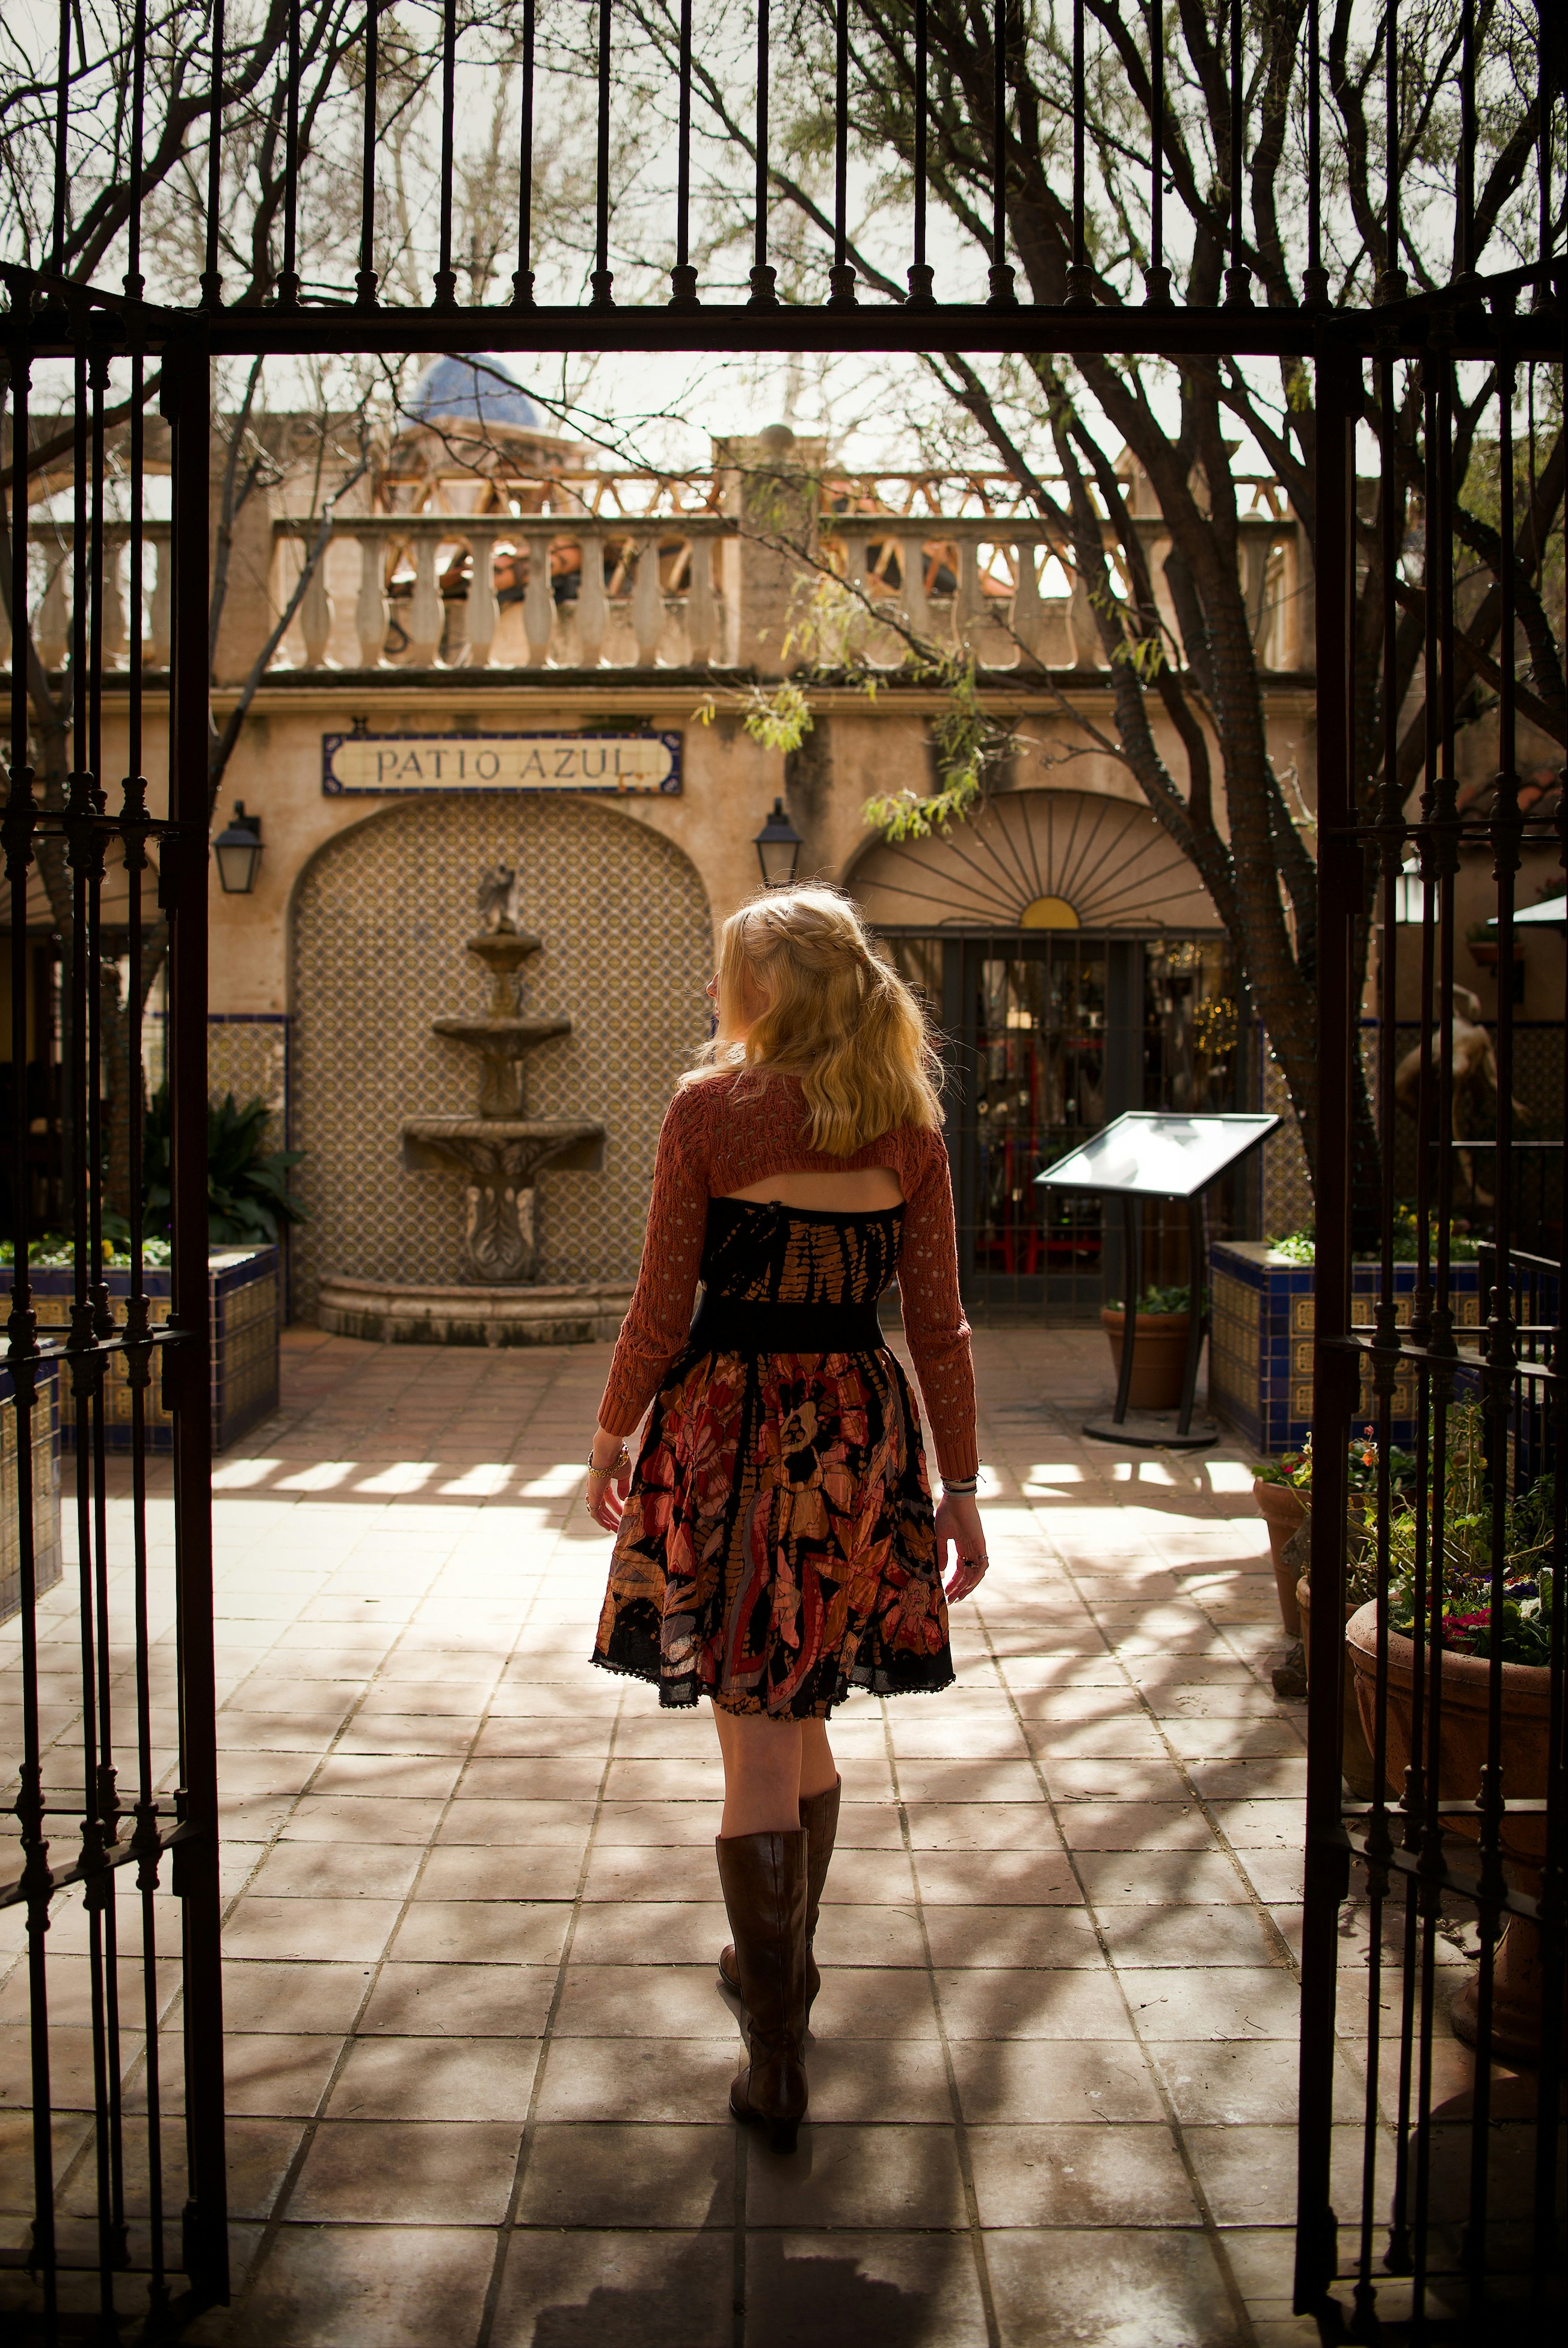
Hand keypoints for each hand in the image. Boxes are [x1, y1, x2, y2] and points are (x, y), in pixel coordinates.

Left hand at [586, 1429, 632, 1531]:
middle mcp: (596, 1487)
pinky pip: (595, 1513)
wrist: (609, 1452)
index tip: (623, 1513)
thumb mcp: (623, 1475)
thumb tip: (623, 1498)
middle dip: (611, 1516)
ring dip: (607, 1521)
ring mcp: (593, 1492)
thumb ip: (623, 1487)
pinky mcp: (593, 1496)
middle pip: (603, 1506)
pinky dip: (601, 1521)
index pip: (609, 1497)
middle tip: (619, 1525)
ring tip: (615, 1529)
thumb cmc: (617, 1459)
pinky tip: (609, 1527)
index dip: (616, 1506)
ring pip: (599, 1512)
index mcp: (603, 1481)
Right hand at [935, 1490, 988, 1604]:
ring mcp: (977, 1548)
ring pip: (975, 1573)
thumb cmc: (946, 1514)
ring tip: (956, 1596)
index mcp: (962, 1548)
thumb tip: (941, 1572)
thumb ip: (942, 1555)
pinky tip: (966, 1585)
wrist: (955, 1500)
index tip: (945, 1592)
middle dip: (959, 1588)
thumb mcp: (940, 1538)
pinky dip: (975, 1576)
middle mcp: (971, 1551)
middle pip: (967, 1575)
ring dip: (967, 1586)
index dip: (954, 1582)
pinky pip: (981, 1565)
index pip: (960, 1570)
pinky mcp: (981, 1545)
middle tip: (950, 1600)